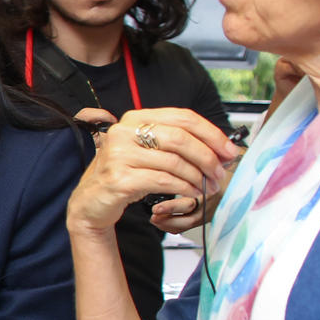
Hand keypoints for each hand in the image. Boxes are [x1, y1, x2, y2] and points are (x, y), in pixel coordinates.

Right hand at [69, 108, 235, 236]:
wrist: (91, 203)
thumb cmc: (123, 175)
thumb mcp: (146, 151)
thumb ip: (175, 144)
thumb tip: (220, 147)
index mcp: (135, 118)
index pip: (182, 117)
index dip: (211, 133)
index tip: (228, 150)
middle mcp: (125, 132)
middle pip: (180, 138)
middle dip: (207, 157)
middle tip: (220, 172)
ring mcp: (119, 155)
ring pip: (174, 161)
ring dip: (198, 177)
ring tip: (207, 186)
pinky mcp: (119, 179)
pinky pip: (163, 181)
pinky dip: (183, 187)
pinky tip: (191, 192)